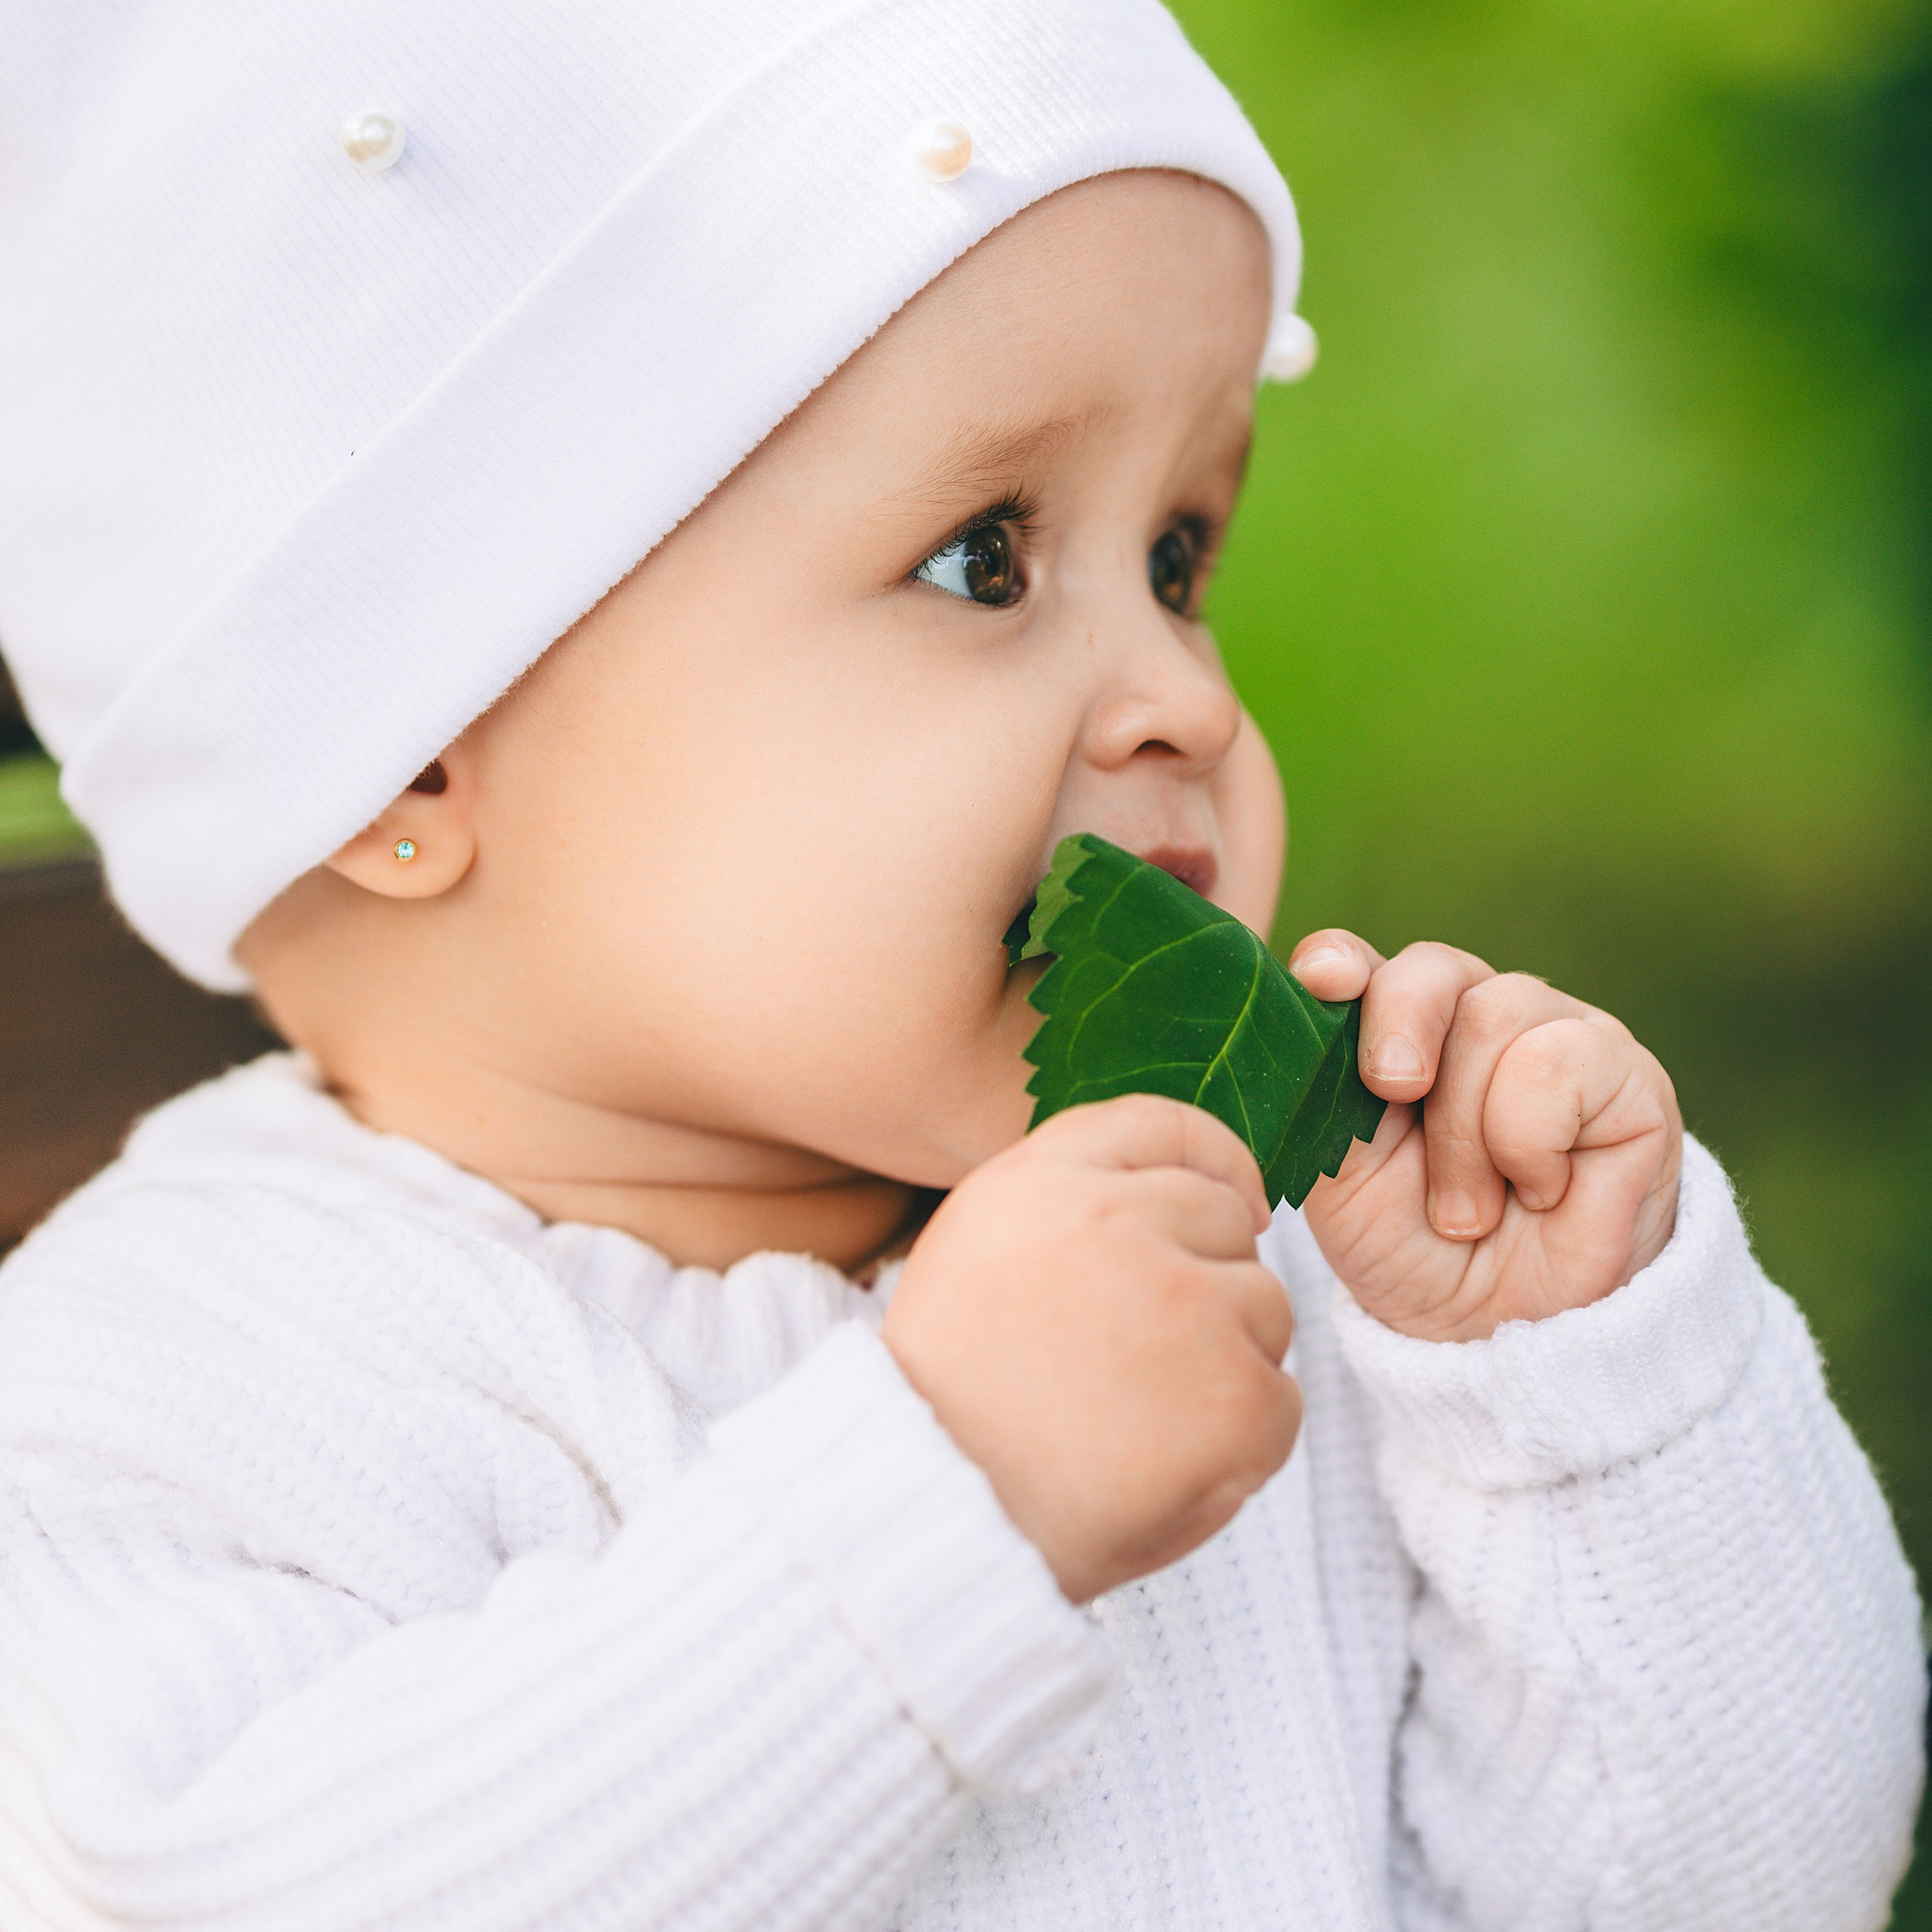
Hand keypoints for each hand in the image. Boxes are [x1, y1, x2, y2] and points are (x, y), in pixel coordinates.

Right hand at [884, 1095, 1299, 1602]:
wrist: (939, 1517)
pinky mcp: (1236, 1396)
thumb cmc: (953, 1397)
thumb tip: (1195, 1188)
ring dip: (1226, 1357)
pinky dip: (1243, 1438)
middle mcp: (1120, 1224)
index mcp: (1045, 1182)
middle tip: (1136, 1359)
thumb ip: (1072, 1200)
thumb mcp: (978, 1250)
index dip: (1216, 1161)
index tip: (1241, 1204)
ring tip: (1140, 1417)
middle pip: (1225, 1221)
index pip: (1165, 1126)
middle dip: (1205, 1278)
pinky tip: (1167, 1462)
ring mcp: (1187, 1306)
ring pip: (1264, 1308)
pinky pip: (1281, 1399)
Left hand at [1288, 935, 1681, 1343]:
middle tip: (1395, 1097)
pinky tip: (1541, 1191)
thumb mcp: (1343, 1171)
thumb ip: (1326, 1081)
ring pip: (1495, 1013)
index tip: (1319, 982)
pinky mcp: (1628, 1075)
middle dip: (1400, 1035)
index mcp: (1399, 1030)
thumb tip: (1314, 986)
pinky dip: (1530, 1141)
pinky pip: (1560, 1062)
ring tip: (1469, 1208)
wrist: (1498, 1334)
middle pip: (1433, 970)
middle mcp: (1478, 1016)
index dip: (1339, 962)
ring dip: (1464, 1132)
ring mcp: (1559, 1036)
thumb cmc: (1412, 1248)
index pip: (1364, 962)